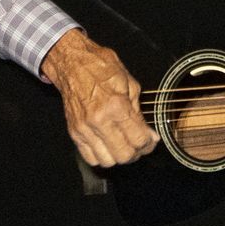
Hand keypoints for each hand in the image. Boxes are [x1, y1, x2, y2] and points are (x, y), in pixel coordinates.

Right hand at [41, 28, 158, 166]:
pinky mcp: (74, 132)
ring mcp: (84, 129)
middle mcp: (99, 121)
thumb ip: (139, 111)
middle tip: (140, 145)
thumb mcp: (130, 84)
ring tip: (124, 145)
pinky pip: (89, 157)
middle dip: (137, 153)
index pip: (138, 139)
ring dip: (119, 157)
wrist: (73, 64)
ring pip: (107, 161)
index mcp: (116, 106)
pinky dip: (102, 157)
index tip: (151, 140)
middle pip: (124, 155)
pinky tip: (108, 146)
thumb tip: (149, 134)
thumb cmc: (101, 68)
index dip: (149, 144)